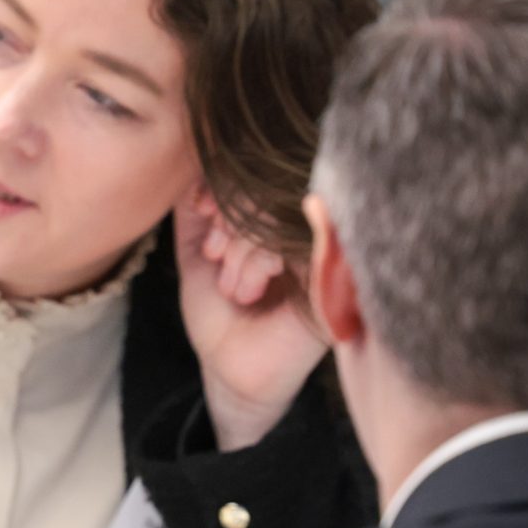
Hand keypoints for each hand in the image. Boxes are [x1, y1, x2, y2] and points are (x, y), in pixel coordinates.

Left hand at [173, 190, 326, 452]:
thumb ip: (195, 207)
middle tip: (215, 253)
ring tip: (231, 284)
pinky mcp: (337, 273)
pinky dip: (258, 260)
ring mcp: (329, 246)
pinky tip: (247, 290)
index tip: (202, 212)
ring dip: (241, 245)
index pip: (263, 169)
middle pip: (274, 182)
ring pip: (282, 209)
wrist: (229, 369)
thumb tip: (190, 158)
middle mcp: (314, 224)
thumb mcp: (198, 251)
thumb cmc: (221, 312)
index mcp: (286, 214)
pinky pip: (296, 238)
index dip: (224, 180)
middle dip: (231, 213)